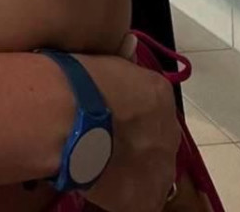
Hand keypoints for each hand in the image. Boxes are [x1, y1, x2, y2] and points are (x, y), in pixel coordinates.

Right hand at [69, 41, 181, 211]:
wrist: (70, 118)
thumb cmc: (82, 82)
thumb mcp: (108, 62)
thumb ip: (125, 60)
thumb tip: (133, 43)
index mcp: (160, 94)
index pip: (152, 107)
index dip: (132, 114)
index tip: (113, 118)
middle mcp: (169, 130)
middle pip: (157, 139)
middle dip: (138, 142)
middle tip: (108, 143)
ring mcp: (161, 166)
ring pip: (153, 171)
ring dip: (135, 170)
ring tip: (105, 168)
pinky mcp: (147, 198)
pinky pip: (142, 200)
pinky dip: (126, 196)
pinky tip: (105, 187)